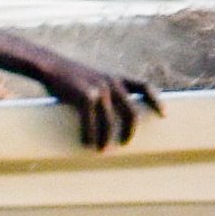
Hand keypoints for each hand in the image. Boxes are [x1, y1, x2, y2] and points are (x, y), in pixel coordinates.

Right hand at [18, 47, 162, 150]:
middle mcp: (112, 82)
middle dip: (130, 130)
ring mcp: (100, 88)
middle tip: (125, 143)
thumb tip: (113, 115)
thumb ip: (106, 91)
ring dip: (106, 138)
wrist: (50, 66)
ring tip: (102, 149)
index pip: (144, 86)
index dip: (156, 100)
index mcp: (116, 77)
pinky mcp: (86, 96)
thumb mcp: (94, 79)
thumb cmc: (71, 76)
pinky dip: (90, 136)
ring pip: (110, 121)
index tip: (164, 115)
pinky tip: (86, 144)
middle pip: (131, 111)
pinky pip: (91, 123)